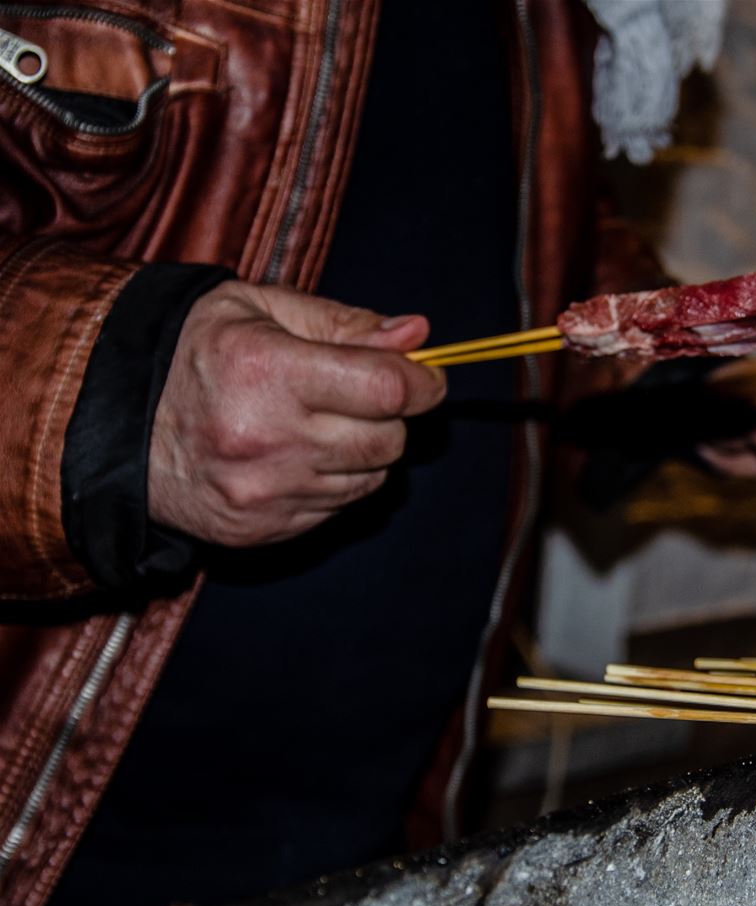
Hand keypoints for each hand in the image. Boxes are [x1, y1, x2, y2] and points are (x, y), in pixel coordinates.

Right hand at [148, 281, 444, 546]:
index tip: (425, 377)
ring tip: (316, 423)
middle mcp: (265, 438)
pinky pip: (337, 509)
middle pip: (387, 439)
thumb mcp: (261, 309)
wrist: (112, 418)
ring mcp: (261, 492)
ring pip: (369, 479)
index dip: (421, 382)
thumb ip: (345, 324)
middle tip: (359, 395)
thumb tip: (418, 335)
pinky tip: (295, 456)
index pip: (386, 388)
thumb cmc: (194, 350)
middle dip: (389, 416)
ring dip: (362, 451)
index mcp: (267, 370)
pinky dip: (333, 482)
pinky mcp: (259, 529)